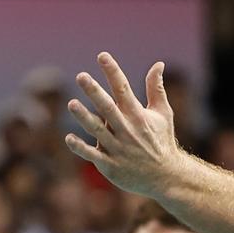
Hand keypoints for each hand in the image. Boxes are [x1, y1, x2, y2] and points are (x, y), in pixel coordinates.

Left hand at [64, 53, 189, 198]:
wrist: (165, 177)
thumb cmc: (161, 141)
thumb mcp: (163, 113)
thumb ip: (156, 88)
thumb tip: (158, 63)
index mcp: (138, 115)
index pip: (123, 89)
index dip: (112, 71)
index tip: (102, 56)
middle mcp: (127, 129)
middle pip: (108, 107)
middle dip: (94, 91)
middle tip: (81, 76)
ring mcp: (118, 148)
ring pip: (98, 130)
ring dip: (84, 117)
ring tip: (71, 104)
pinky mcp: (110, 165)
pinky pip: (92, 155)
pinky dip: (80, 147)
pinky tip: (68, 137)